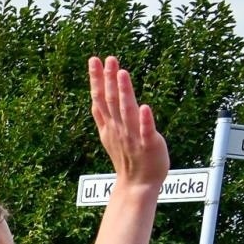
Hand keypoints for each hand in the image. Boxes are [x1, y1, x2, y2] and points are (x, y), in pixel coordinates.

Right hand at [89, 56, 168, 190]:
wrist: (137, 185)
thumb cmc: (129, 160)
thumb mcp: (112, 135)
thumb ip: (106, 116)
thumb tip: (96, 98)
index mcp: (109, 126)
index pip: (100, 99)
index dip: (97, 79)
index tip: (94, 60)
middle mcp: (118, 129)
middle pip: (111, 100)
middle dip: (108, 79)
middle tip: (107, 59)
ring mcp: (132, 137)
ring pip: (126, 111)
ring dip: (124, 92)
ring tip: (122, 73)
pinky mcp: (148, 145)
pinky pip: (146, 131)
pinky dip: (144, 121)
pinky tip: (144, 107)